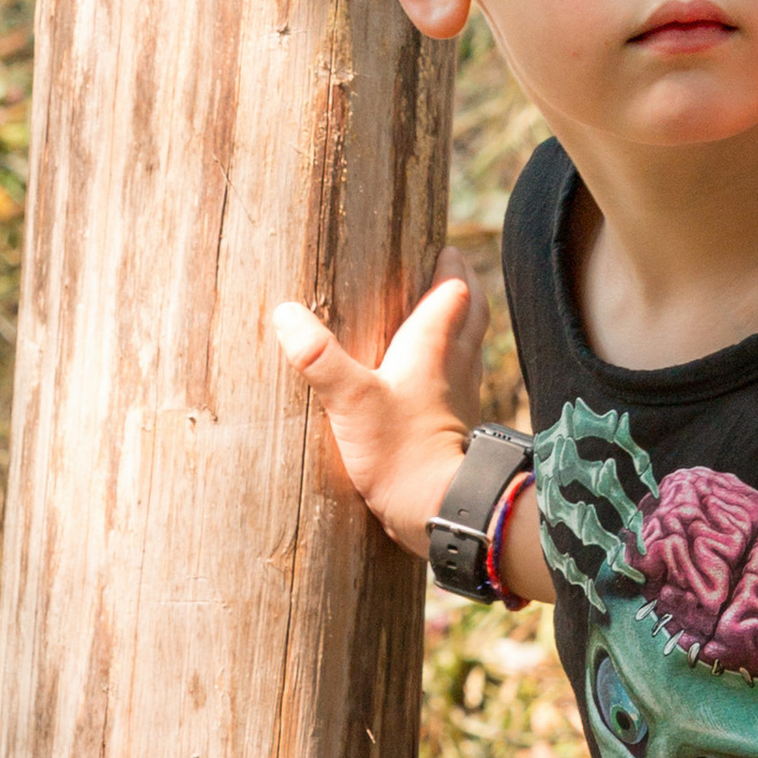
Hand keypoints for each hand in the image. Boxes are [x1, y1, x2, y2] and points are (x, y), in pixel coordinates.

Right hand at [271, 246, 489, 559]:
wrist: (439, 509)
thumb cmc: (400, 452)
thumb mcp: (351, 400)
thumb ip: (319, 357)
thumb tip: (285, 313)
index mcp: (434, 347)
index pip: (454, 292)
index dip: (449, 268)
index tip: (443, 248)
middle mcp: (455, 367)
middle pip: (471, 315)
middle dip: (465, 289)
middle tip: (454, 270)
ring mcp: (460, 399)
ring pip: (470, 349)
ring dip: (462, 327)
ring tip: (444, 317)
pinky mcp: (457, 430)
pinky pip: (459, 384)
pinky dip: (452, 368)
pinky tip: (433, 382)